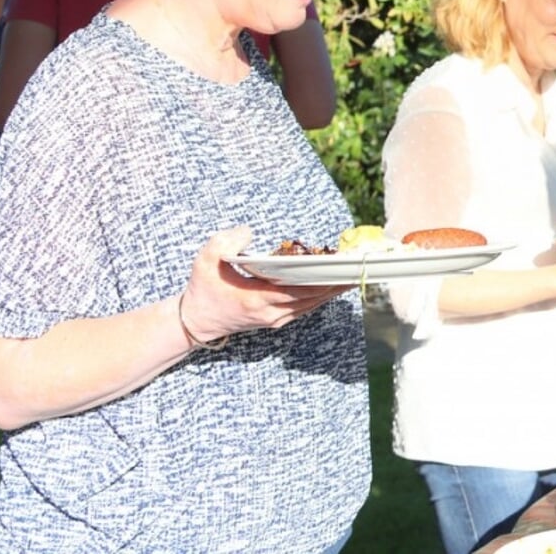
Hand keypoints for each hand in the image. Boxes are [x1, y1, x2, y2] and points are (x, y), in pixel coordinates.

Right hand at [179, 226, 352, 340]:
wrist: (196, 322)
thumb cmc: (202, 289)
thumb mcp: (205, 260)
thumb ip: (225, 243)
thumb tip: (249, 232)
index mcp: (257, 299)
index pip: (300, 290)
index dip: (324, 280)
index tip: (342, 268)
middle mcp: (272, 312)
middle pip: (313, 297)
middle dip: (336, 283)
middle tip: (358, 267)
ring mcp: (276, 318)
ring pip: (313, 304)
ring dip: (332, 290)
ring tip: (353, 273)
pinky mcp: (277, 319)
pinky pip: (306, 306)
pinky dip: (321, 294)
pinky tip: (334, 283)